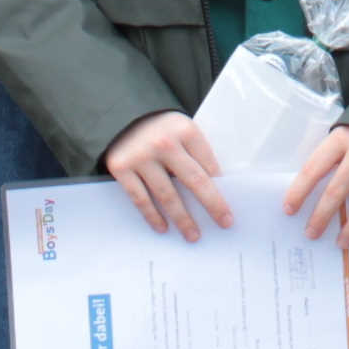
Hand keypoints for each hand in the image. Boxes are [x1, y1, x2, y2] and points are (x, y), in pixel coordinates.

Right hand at [104, 111, 234, 242]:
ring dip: (183, 219)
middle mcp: (164, 143)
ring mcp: (141, 156)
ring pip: (167, 196)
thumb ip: (195, 152)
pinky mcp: (121, 168)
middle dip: (212, 205)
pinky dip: (153, 216)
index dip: (220, 189)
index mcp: (185, 130)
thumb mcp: (181, 129)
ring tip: (193, 235)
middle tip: (224, 223)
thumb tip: (215, 187)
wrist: (120, 113)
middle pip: (194, 181)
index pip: (209, 165)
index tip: (228, 208)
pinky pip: (141, 199)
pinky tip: (163, 227)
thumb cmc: (159, 126)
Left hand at [286, 123, 348, 245]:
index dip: (299, 192)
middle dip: (322, 216)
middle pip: (337, 191)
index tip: (289, 209)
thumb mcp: (344, 131)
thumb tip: (307, 187)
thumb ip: (330, 154)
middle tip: (311, 233)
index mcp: (342, 138)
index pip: (314, 169)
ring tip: (342, 242)